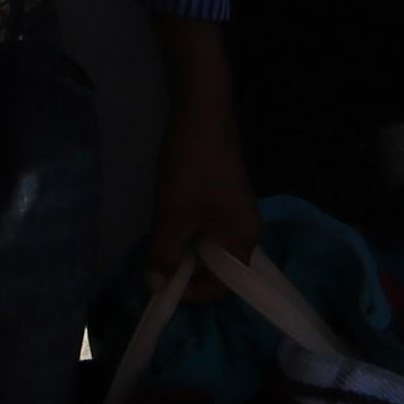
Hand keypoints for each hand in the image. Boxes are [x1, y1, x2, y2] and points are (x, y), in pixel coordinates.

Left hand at [142, 19, 258, 279]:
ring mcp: (238, 214)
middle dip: (186, 270)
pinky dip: (189, 232)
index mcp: (243, 239)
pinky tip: (170, 218)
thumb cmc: (191, 166)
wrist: (202, 111)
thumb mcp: (172, 214)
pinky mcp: (227, 200)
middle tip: (156, 260)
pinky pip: (209, 230)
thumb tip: (156, 284)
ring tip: (160, 236)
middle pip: (218, 269)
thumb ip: (164, 254)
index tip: (161, 282)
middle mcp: (248, 231)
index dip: (192, 292)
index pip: (223, 287)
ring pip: (210, 248)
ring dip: (184, 249)